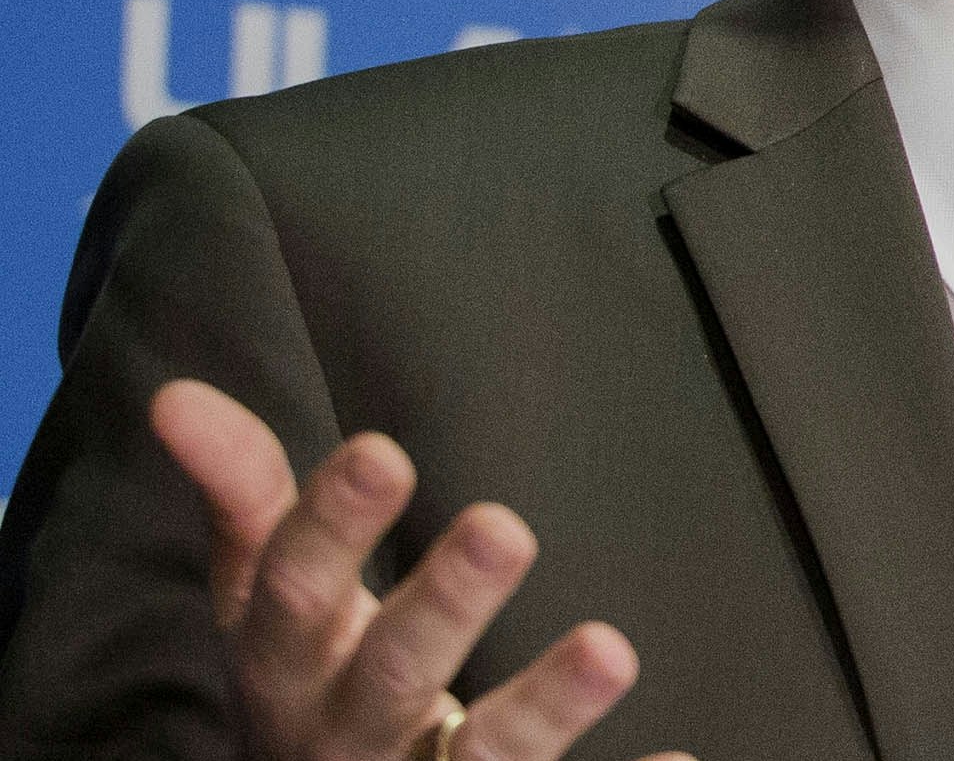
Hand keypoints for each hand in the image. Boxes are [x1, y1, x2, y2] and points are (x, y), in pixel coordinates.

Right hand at [150, 379, 677, 760]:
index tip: (381, 451)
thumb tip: (175, 395)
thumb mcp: (262, 593)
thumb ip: (243, 496)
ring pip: (480, 755)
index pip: (293, 589)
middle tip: (506, 527)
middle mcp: (345, 731)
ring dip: (545, 708)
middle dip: (443, 604)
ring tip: (610, 648)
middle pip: (392, 670)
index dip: (332, 525)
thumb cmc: (306, 675)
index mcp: (286, 664)